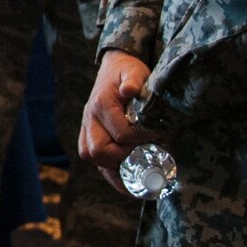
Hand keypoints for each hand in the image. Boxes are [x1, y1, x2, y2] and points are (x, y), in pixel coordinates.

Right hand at [80, 50, 153, 191]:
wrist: (114, 67)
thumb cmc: (127, 71)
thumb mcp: (134, 71)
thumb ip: (133, 81)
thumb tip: (129, 90)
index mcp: (101, 104)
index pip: (120, 134)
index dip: (141, 141)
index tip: (159, 140)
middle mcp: (90, 118)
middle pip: (98, 150)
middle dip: (122, 159)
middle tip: (144, 160)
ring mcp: (87, 127)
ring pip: (91, 156)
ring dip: (112, 169)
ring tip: (135, 179)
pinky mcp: (88, 134)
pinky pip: (91, 156)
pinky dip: (107, 170)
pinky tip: (125, 179)